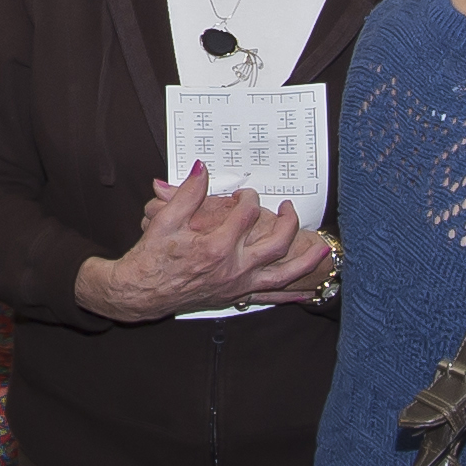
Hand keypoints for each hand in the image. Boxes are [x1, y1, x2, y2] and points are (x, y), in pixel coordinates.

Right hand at [70, 166, 332, 321]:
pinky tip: (307, 292)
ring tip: (324, 249)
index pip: (245, 214)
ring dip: (305, 261)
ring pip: (282, 274)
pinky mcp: (234, 297)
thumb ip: (187, 193)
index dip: (247, 197)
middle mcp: (232, 269)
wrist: (141, 293)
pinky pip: (269, 298)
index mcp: (215, 247)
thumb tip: (201, 167)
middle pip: (276, 243)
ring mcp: (236, 286)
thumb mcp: (165, 221)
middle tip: (286, 208)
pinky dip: (290, 295)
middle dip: (287, 221)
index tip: (244, 192)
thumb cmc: (151, 258)